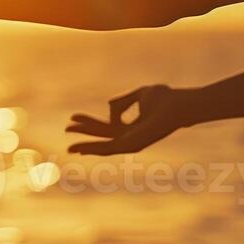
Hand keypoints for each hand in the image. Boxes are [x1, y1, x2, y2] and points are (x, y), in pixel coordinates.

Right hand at [65, 84, 192, 155]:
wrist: (177, 105)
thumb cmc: (165, 99)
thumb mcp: (140, 95)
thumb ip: (122, 101)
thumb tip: (108, 107)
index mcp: (132, 127)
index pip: (106, 126)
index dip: (88, 121)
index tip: (72, 116)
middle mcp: (131, 137)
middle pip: (102, 135)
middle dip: (84, 132)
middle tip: (66, 128)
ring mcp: (131, 143)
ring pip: (103, 146)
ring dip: (86, 145)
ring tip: (69, 148)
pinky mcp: (132, 145)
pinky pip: (109, 148)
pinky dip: (94, 149)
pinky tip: (82, 148)